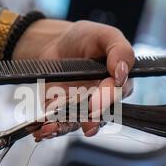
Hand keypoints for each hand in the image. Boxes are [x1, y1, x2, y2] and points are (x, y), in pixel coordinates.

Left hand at [13, 19, 134, 139]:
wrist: (55, 44)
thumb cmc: (85, 39)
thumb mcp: (104, 35)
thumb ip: (120, 50)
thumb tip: (122, 73)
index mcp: (118, 83)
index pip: (118, 93)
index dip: (108, 97)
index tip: (97, 100)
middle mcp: (103, 100)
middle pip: (101, 115)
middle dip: (91, 120)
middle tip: (83, 117)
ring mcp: (83, 109)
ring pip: (78, 124)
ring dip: (66, 127)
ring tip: (51, 127)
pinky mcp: (64, 115)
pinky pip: (61, 126)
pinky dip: (51, 129)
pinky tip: (43, 130)